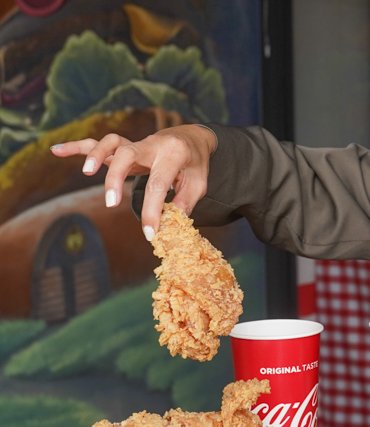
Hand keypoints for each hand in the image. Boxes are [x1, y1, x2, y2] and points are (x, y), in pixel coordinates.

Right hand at [50, 125, 216, 239]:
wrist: (190, 137)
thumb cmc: (195, 163)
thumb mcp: (199, 182)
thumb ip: (186, 200)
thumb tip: (172, 219)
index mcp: (173, 154)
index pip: (159, 184)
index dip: (153, 210)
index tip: (150, 232)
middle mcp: (151, 145)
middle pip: (128, 156)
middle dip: (117, 179)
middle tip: (112, 204)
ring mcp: (135, 143)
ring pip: (110, 142)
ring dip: (95, 155)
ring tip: (85, 173)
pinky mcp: (123, 146)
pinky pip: (97, 142)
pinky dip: (77, 146)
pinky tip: (56, 151)